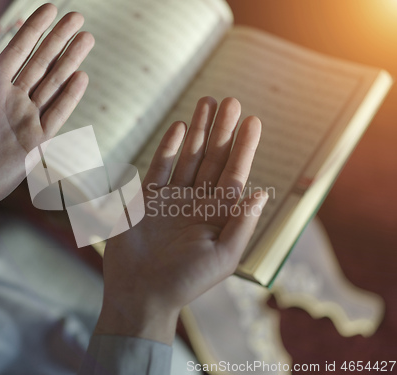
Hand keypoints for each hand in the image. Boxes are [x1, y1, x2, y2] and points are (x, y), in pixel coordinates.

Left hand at [0, 5, 93, 215]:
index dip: (34, 29)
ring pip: (53, 84)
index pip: (17, 50)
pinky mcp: (35, 142)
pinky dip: (69, 97)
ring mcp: (26, 120)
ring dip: (71, 62)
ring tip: (87, 40)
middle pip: (41, 63)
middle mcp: (11, 100)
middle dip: (60, 39)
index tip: (52, 8)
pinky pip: (56, 115)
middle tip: (79, 18)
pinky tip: (81, 78)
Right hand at [95, 97, 267, 343]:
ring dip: (198, 130)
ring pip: (188, 157)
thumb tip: (261, 192)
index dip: (244, 147)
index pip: (234, 173)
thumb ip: (241, 223)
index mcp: (218, 215)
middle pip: (213, 158)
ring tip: (207, 102)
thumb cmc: (186, 281)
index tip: (252, 121)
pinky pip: (161, 167)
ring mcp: (173, 199)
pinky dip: (169, 147)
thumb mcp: (224, 256)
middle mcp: (198, 202)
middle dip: (221, 130)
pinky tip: (179, 126)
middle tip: (230, 100)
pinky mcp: (148, 199)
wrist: (141, 294)